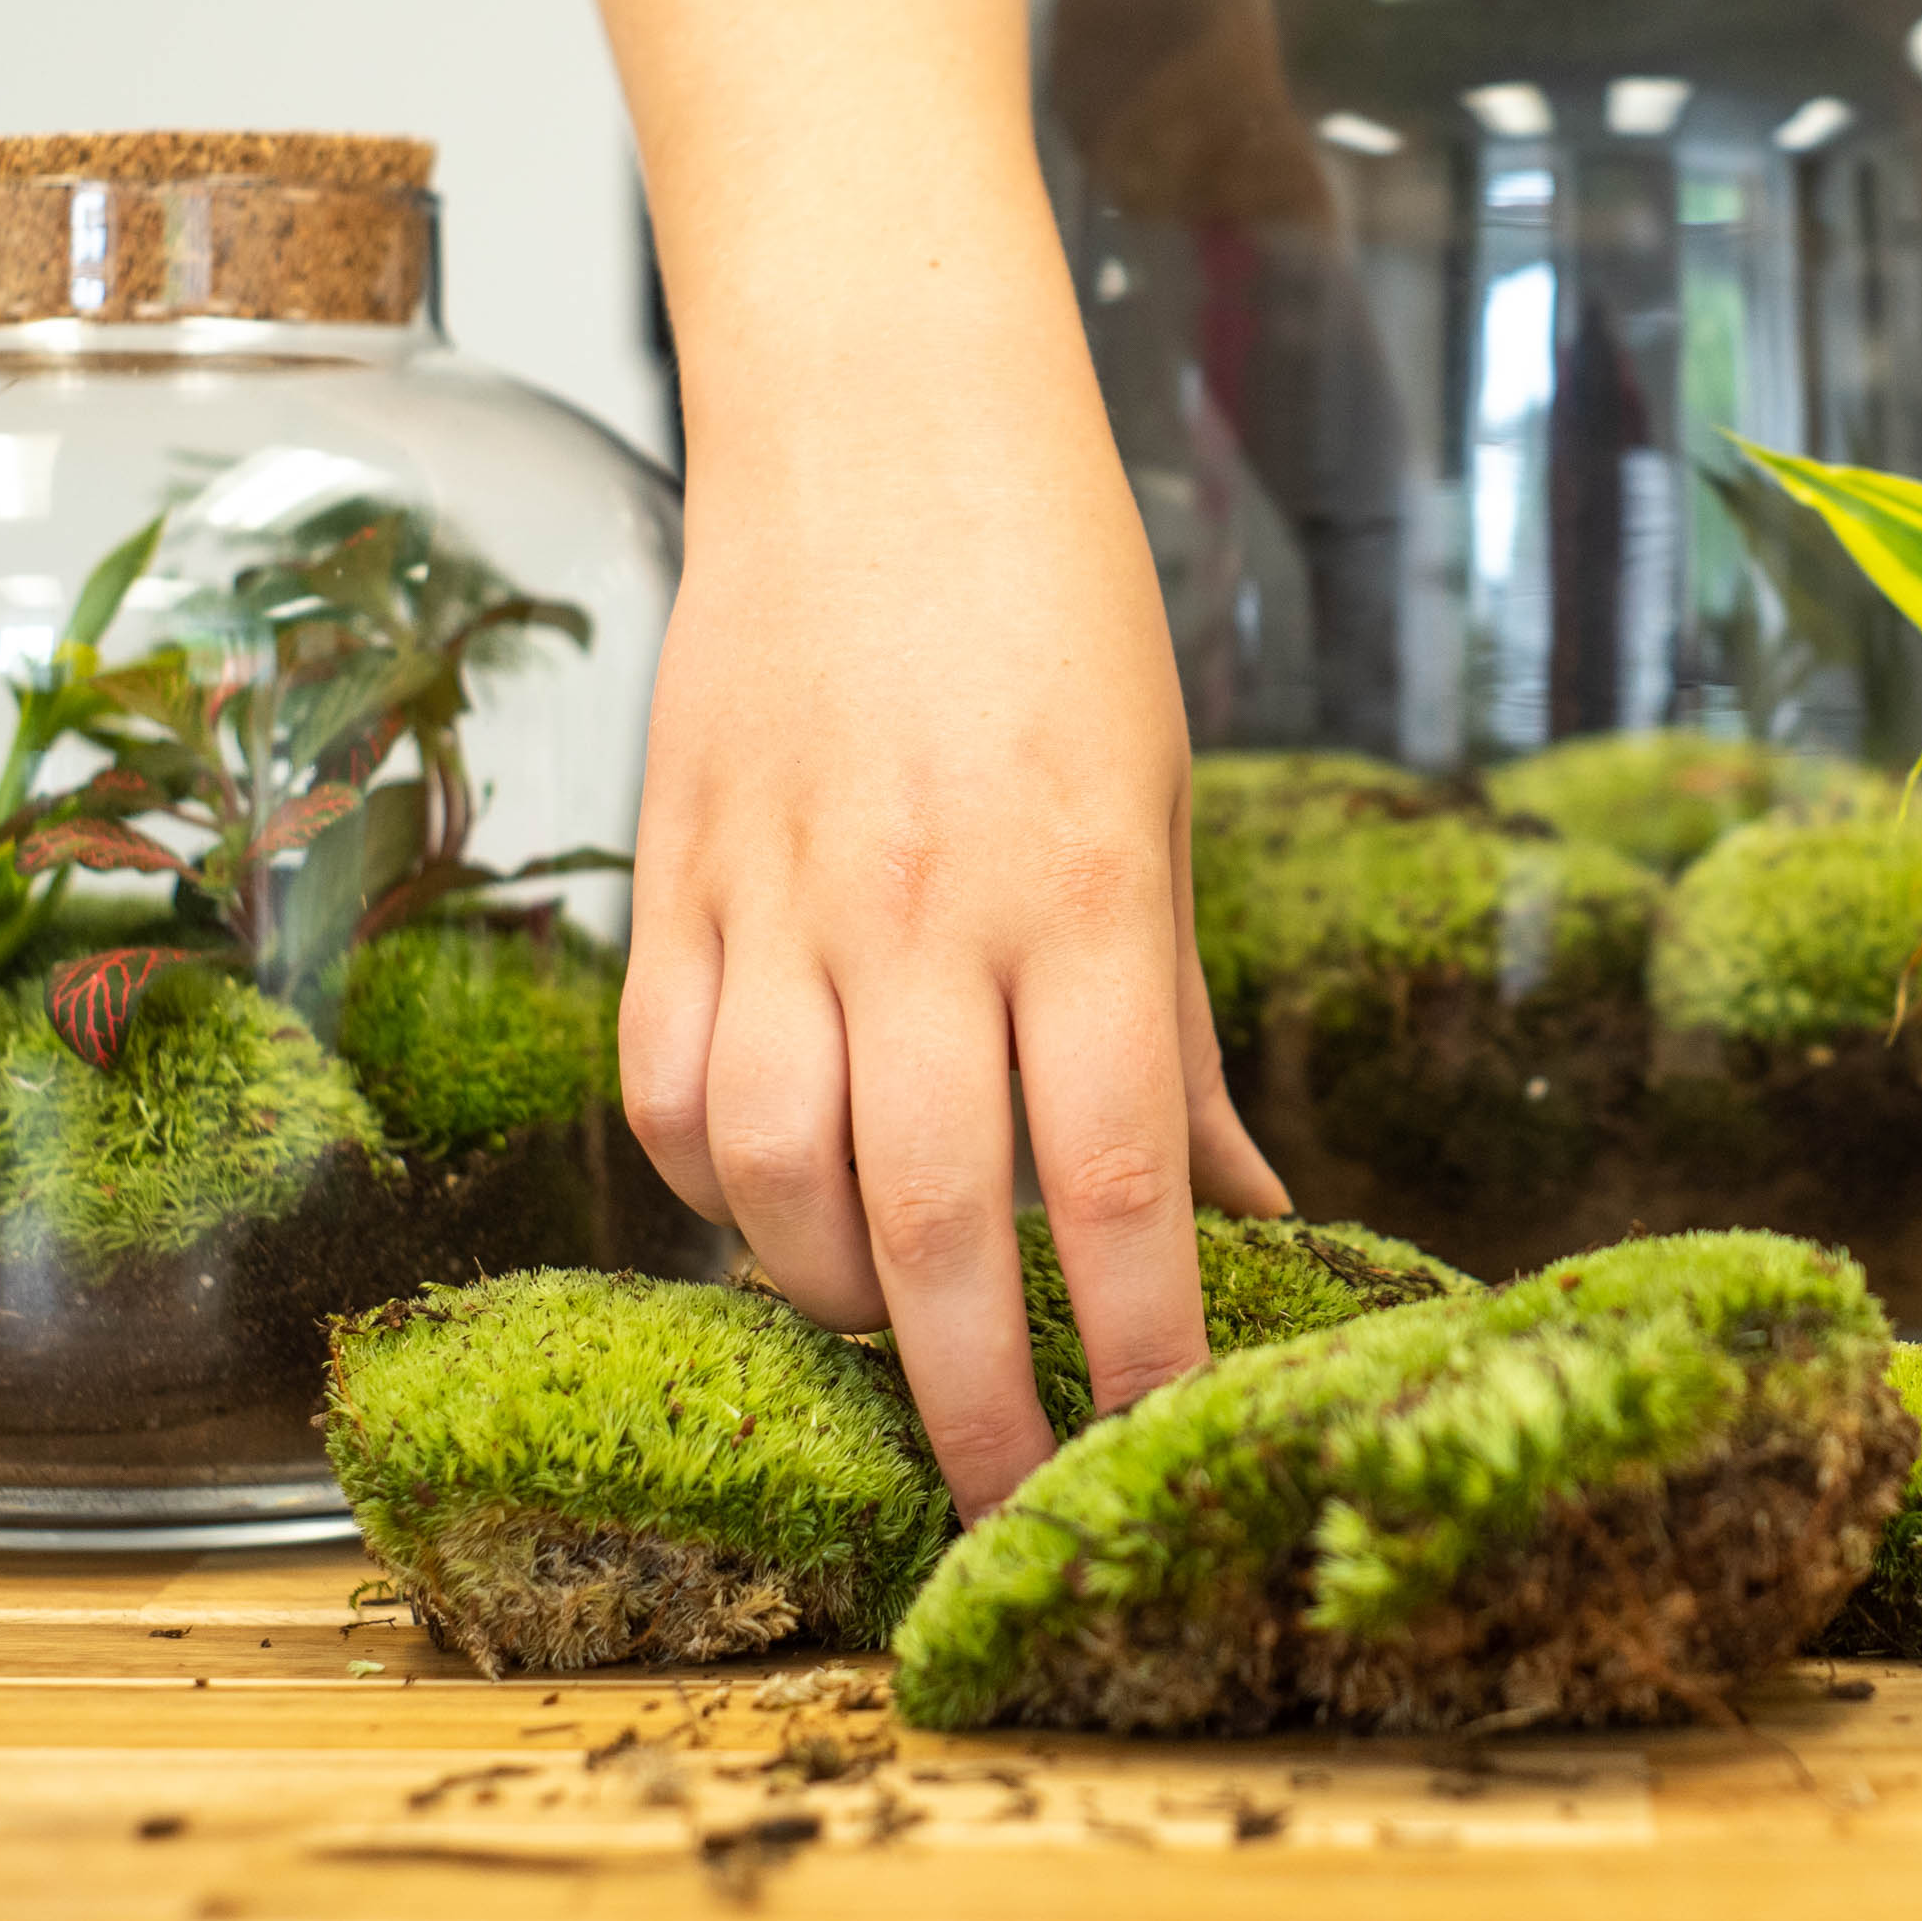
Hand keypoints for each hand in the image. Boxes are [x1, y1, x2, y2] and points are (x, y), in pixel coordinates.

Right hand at [615, 332, 1287, 1519]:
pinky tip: (769, 1202)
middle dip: (975, 1397)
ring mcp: (780, 894)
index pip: (1112, 1183)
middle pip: (931, 1220)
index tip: (1153, 1446)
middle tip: (1007, 1497)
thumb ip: (1179, 1036)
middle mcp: (926, 909)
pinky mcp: (676, 874)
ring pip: (773, 1177)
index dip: (1134, 1347)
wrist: (881, 423)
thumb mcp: (1169, 809)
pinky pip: (667, 1087)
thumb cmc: (1057, 607)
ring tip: (892, 1329)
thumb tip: (1255, 1214)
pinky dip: (713, 1186)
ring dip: (832, 1298)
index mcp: (1086, 891)